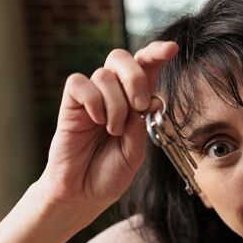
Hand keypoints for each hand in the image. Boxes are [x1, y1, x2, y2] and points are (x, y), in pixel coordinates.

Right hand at [36, 41, 178, 222]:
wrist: (83, 193)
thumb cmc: (110, 173)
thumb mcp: (136, 151)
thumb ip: (142, 124)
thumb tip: (149, 98)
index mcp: (135, 102)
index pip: (145, 67)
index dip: (156, 53)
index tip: (172, 49)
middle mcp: (113, 94)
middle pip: (122, 58)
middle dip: (136, 77)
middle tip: (140, 107)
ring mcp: (91, 98)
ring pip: (104, 75)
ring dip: (116, 104)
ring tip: (113, 130)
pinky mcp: (70, 105)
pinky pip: (79, 83)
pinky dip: (92, 101)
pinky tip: (96, 121)